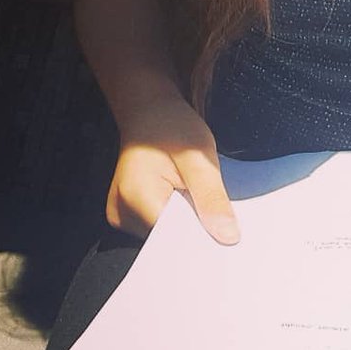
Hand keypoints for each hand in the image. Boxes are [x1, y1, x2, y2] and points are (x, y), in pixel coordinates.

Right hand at [106, 93, 239, 244]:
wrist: (150, 108)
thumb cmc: (172, 125)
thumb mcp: (200, 157)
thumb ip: (212, 198)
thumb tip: (228, 237)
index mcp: (136, 200)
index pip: (173, 241)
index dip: (201, 238)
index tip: (225, 237)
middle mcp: (122, 214)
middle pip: (167, 241)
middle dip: (195, 230)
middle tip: (217, 214)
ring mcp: (122, 215)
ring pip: (164, 234)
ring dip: (185, 221)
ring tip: (197, 198)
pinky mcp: (129, 212)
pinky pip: (158, 224)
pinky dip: (176, 216)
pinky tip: (186, 199)